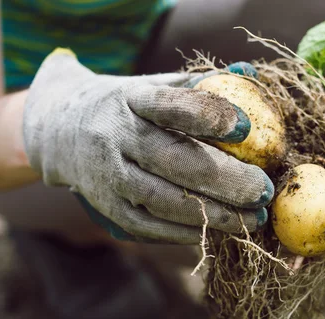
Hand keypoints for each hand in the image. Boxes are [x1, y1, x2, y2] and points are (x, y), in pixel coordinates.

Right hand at [23, 49, 272, 243]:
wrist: (59, 130)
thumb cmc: (125, 107)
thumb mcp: (151, 86)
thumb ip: (197, 87)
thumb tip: (250, 79)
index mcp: (131, 99)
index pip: (169, 105)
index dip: (207, 116)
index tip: (246, 128)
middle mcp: (115, 136)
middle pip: (175, 162)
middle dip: (227, 180)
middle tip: (265, 191)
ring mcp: (108, 175)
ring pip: (166, 201)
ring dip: (215, 215)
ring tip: (254, 220)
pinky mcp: (107, 206)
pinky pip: (150, 226)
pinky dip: (187, 232)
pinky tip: (217, 231)